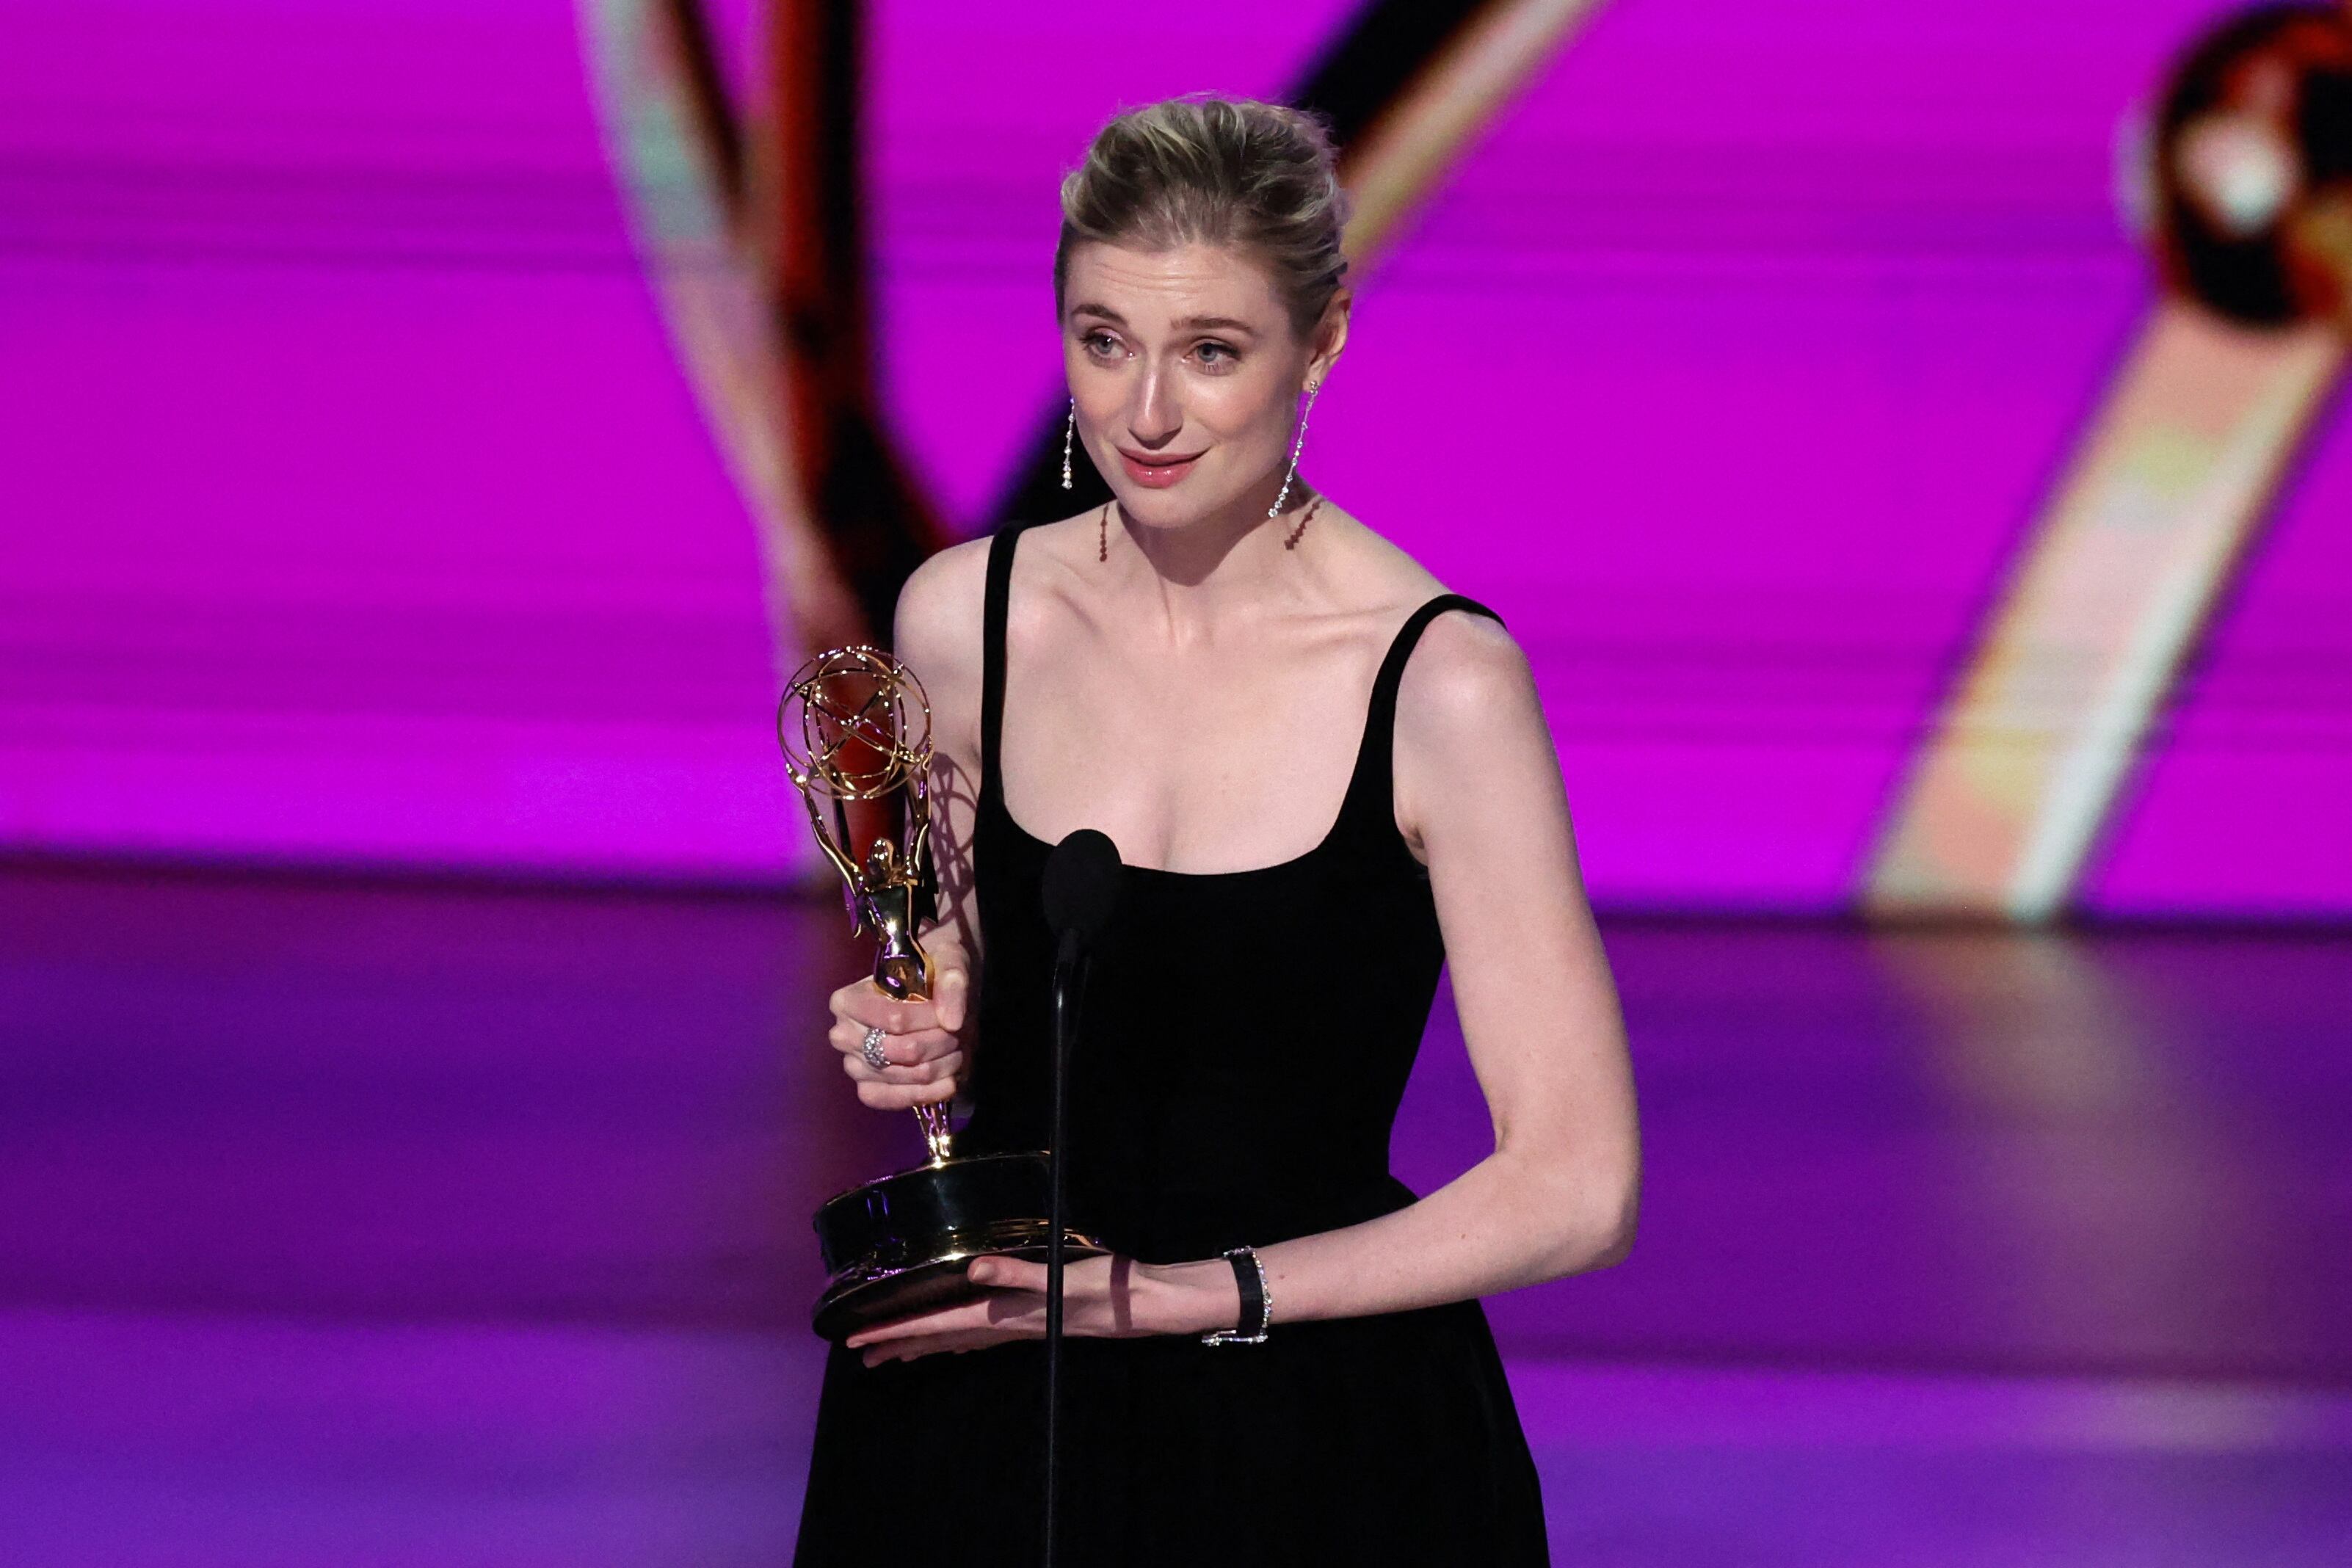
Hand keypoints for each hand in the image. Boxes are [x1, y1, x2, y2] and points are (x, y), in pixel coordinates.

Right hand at [828, 944, 971, 1111]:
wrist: (935, 993)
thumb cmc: (933, 972)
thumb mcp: (948, 962)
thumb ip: (952, 984)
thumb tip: (951, 1021)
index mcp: (848, 1001)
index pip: (894, 1019)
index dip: (930, 1020)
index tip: (950, 1015)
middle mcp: (843, 1035)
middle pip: (901, 1050)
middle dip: (938, 1043)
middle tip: (956, 1034)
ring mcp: (853, 1066)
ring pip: (903, 1075)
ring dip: (939, 1066)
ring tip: (955, 1051)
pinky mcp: (869, 1089)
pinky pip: (892, 1100)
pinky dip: (925, 1093)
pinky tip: (948, 1082)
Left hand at [845, 1253, 1241, 1366]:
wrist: (1142, 1306)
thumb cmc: (1104, 1289)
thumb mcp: (1061, 1275)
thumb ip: (1016, 1272)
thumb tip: (974, 1268)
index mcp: (1005, 1314)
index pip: (940, 1324)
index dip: (898, 1330)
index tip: (860, 1339)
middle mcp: (1006, 1325)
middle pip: (941, 1339)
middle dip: (898, 1343)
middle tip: (858, 1353)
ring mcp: (1018, 1326)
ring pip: (958, 1339)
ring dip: (922, 1345)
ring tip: (890, 1353)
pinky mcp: (1031, 1319)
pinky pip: (980, 1334)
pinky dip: (956, 1338)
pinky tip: (953, 1341)